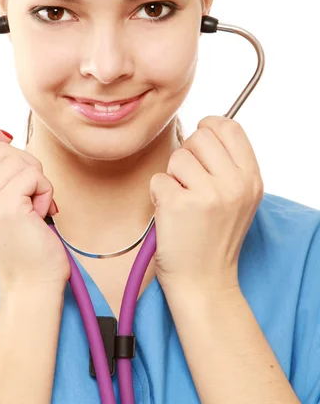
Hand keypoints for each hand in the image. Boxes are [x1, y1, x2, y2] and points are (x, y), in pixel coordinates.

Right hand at [0, 121, 70, 291]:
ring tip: (33, 208)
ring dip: (38, 181)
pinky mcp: (5, 206)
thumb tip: (4, 138)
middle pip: (2, 149)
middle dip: (27, 167)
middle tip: (29, 196)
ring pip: (21, 160)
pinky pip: (35, 176)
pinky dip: (45, 191)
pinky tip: (40, 214)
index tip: (4, 137)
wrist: (30, 282)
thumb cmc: (24, 243)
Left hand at [150, 116, 263, 294]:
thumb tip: (204, 127)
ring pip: (177, 156)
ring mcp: (207, 194)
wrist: (204, 282)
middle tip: (191, 182)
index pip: (230, 127)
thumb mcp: (239, 198)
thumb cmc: (215, 237)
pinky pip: (158, 178)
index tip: (200, 142)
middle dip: (189, 154)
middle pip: (200, 136)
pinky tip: (171, 214)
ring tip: (183, 201)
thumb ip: (228, 164)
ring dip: (173, 176)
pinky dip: (158, 194)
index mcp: (251, 179)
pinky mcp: (178, 204)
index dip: (210, 127)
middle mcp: (234, 184)